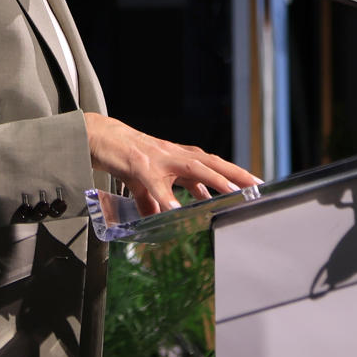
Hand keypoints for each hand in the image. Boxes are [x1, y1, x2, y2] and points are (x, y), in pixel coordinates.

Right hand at [83, 112, 260, 216]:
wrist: (99, 137)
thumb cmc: (124, 157)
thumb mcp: (145, 183)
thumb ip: (157, 200)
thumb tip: (164, 218)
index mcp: (178, 158)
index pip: (212, 164)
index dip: (233, 173)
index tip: (253, 184)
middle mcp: (174, 155)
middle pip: (211, 163)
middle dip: (235, 174)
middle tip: (257, 185)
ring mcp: (159, 159)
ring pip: (192, 168)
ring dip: (213, 180)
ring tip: (232, 192)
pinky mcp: (139, 165)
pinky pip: (155, 185)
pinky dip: (166, 197)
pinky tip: (174, 211)